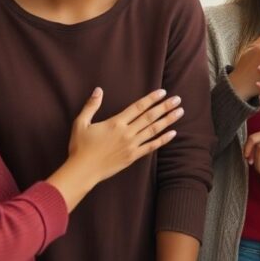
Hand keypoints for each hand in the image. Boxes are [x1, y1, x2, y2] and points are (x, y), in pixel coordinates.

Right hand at [47, 87, 182, 210]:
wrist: (82, 171)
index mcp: (115, 123)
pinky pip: (151, 147)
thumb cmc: (80, 147)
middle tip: (178, 99)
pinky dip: (163, 140)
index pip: (138, 107)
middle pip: (150, 117)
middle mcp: (126, 132)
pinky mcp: (132, 156)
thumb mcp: (81, 123)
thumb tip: (98, 90)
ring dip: (168, 120)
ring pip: (153, 130)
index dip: (151, 99)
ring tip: (180, 112)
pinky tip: (173, 133)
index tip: (162, 92)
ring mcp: (131, 145)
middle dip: (165, 107)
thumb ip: (91, 106)